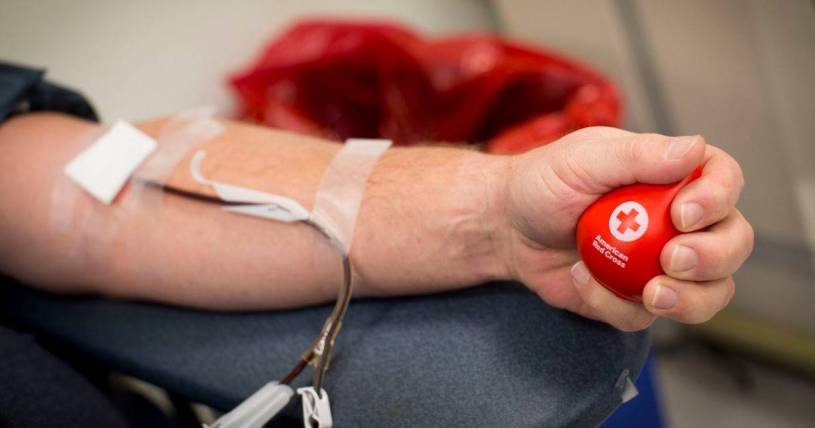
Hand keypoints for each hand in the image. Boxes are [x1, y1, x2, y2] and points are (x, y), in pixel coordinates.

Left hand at [500, 127, 753, 330]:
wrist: (506, 226)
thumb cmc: (543, 182)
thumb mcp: (583, 159)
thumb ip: (637, 155)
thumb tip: (694, 149)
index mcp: (671, 176)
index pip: (724, 181)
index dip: (718, 199)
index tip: (683, 214)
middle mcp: (677, 221)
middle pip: (733, 242)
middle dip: (714, 257)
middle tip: (673, 260)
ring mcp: (659, 264)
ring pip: (710, 291)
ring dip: (690, 299)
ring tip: (650, 293)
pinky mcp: (633, 298)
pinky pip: (644, 316)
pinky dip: (615, 304)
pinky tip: (581, 279)